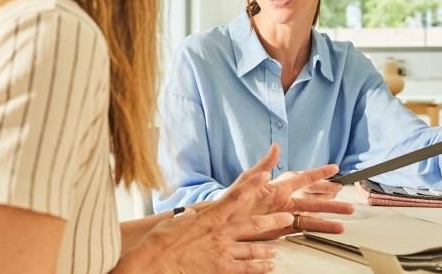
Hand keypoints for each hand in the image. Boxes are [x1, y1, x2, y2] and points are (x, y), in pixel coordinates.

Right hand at [114, 171, 292, 273]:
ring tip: (277, 249)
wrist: (154, 264)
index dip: (253, 185)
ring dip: (267, 249)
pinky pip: (246, 269)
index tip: (266, 176)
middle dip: (274, 221)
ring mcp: (222, 252)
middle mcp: (220, 233)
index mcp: (209, 217)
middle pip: (254, 224)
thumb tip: (193, 214)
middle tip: (287, 217)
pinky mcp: (221, 269)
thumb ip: (188, 217)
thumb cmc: (159, 244)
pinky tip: (268, 267)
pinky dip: (259, 268)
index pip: (236, 196)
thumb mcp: (174, 222)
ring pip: (253, 249)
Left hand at [221, 144, 354, 239]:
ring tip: (343, 222)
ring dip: (327, 219)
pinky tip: (328, 230)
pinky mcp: (280, 228)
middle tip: (349, 204)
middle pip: (313, 200)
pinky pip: (302, 228)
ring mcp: (283, 215)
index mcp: (278, 186)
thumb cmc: (232, 200)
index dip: (319, 173)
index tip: (334, 169)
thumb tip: (276, 147)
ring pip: (310, 216)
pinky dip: (316, 230)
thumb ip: (264, 164)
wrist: (220, 223)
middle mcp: (284, 200)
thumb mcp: (247, 180)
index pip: (303, 178)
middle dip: (331, 202)